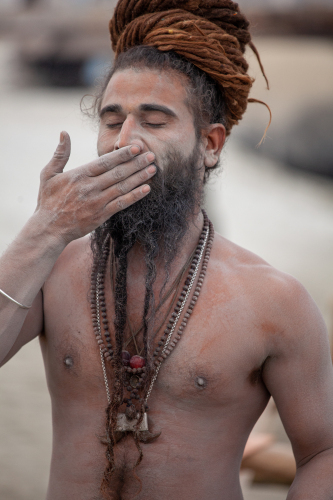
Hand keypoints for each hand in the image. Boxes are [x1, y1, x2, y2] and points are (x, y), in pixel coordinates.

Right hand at [35, 131, 155, 243]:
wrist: (49, 228)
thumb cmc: (48, 200)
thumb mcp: (49, 174)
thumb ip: (60, 154)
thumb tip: (64, 133)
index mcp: (79, 175)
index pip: (105, 162)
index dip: (122, 154)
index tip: (136, 147)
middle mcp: (90, 187)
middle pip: (118, 173)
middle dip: (136, 163)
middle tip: (151, 156)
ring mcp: (97, 202)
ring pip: (123, 187)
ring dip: (139, 177)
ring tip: (152, 169)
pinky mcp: (101, 215)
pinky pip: (122, 203)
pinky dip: (135, 196)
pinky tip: (146, 189)